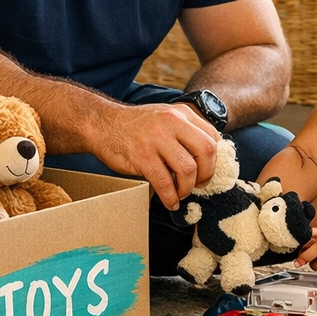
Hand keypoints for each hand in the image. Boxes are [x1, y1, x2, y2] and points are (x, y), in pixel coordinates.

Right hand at [87, 102, 219, 209]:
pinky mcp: (142, 156)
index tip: (207, 171)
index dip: (214, 159)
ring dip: (187, 188)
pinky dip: (170, 197)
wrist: (103, 124)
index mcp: (181, 113)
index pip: (212, 137)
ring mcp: (156, 138)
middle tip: (198, 184)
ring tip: (180, 193)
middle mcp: (172, 122)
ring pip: (187, 169)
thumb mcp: (165, 117)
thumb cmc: (136, 125)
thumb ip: (185, 131)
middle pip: (206, 151)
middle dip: (206, 173)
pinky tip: (170, 202)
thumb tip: (207, 158)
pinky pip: (164, 182)